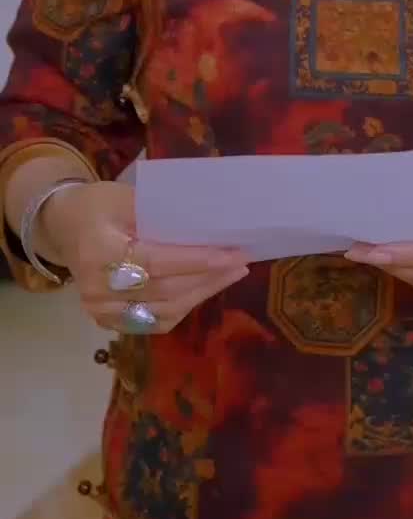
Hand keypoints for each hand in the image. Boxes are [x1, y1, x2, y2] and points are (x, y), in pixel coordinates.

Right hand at [41, 180, 249, 333]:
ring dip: (201, 293)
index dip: (197, 261)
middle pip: (164, 290)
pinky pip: (154, 322)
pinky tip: (205, 289)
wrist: (64, 228)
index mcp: (99, 253)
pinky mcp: (107, 321)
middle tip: (241, 262)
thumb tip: (210, 221)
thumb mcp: (125, 197)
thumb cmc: (98, 206)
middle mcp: (97, 290)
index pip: (157, 262)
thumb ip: (162, 212)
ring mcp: (101, 311)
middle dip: (208, 277)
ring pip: (163, 311)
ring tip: (231, 274)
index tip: (232, 254)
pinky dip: (183, 307)